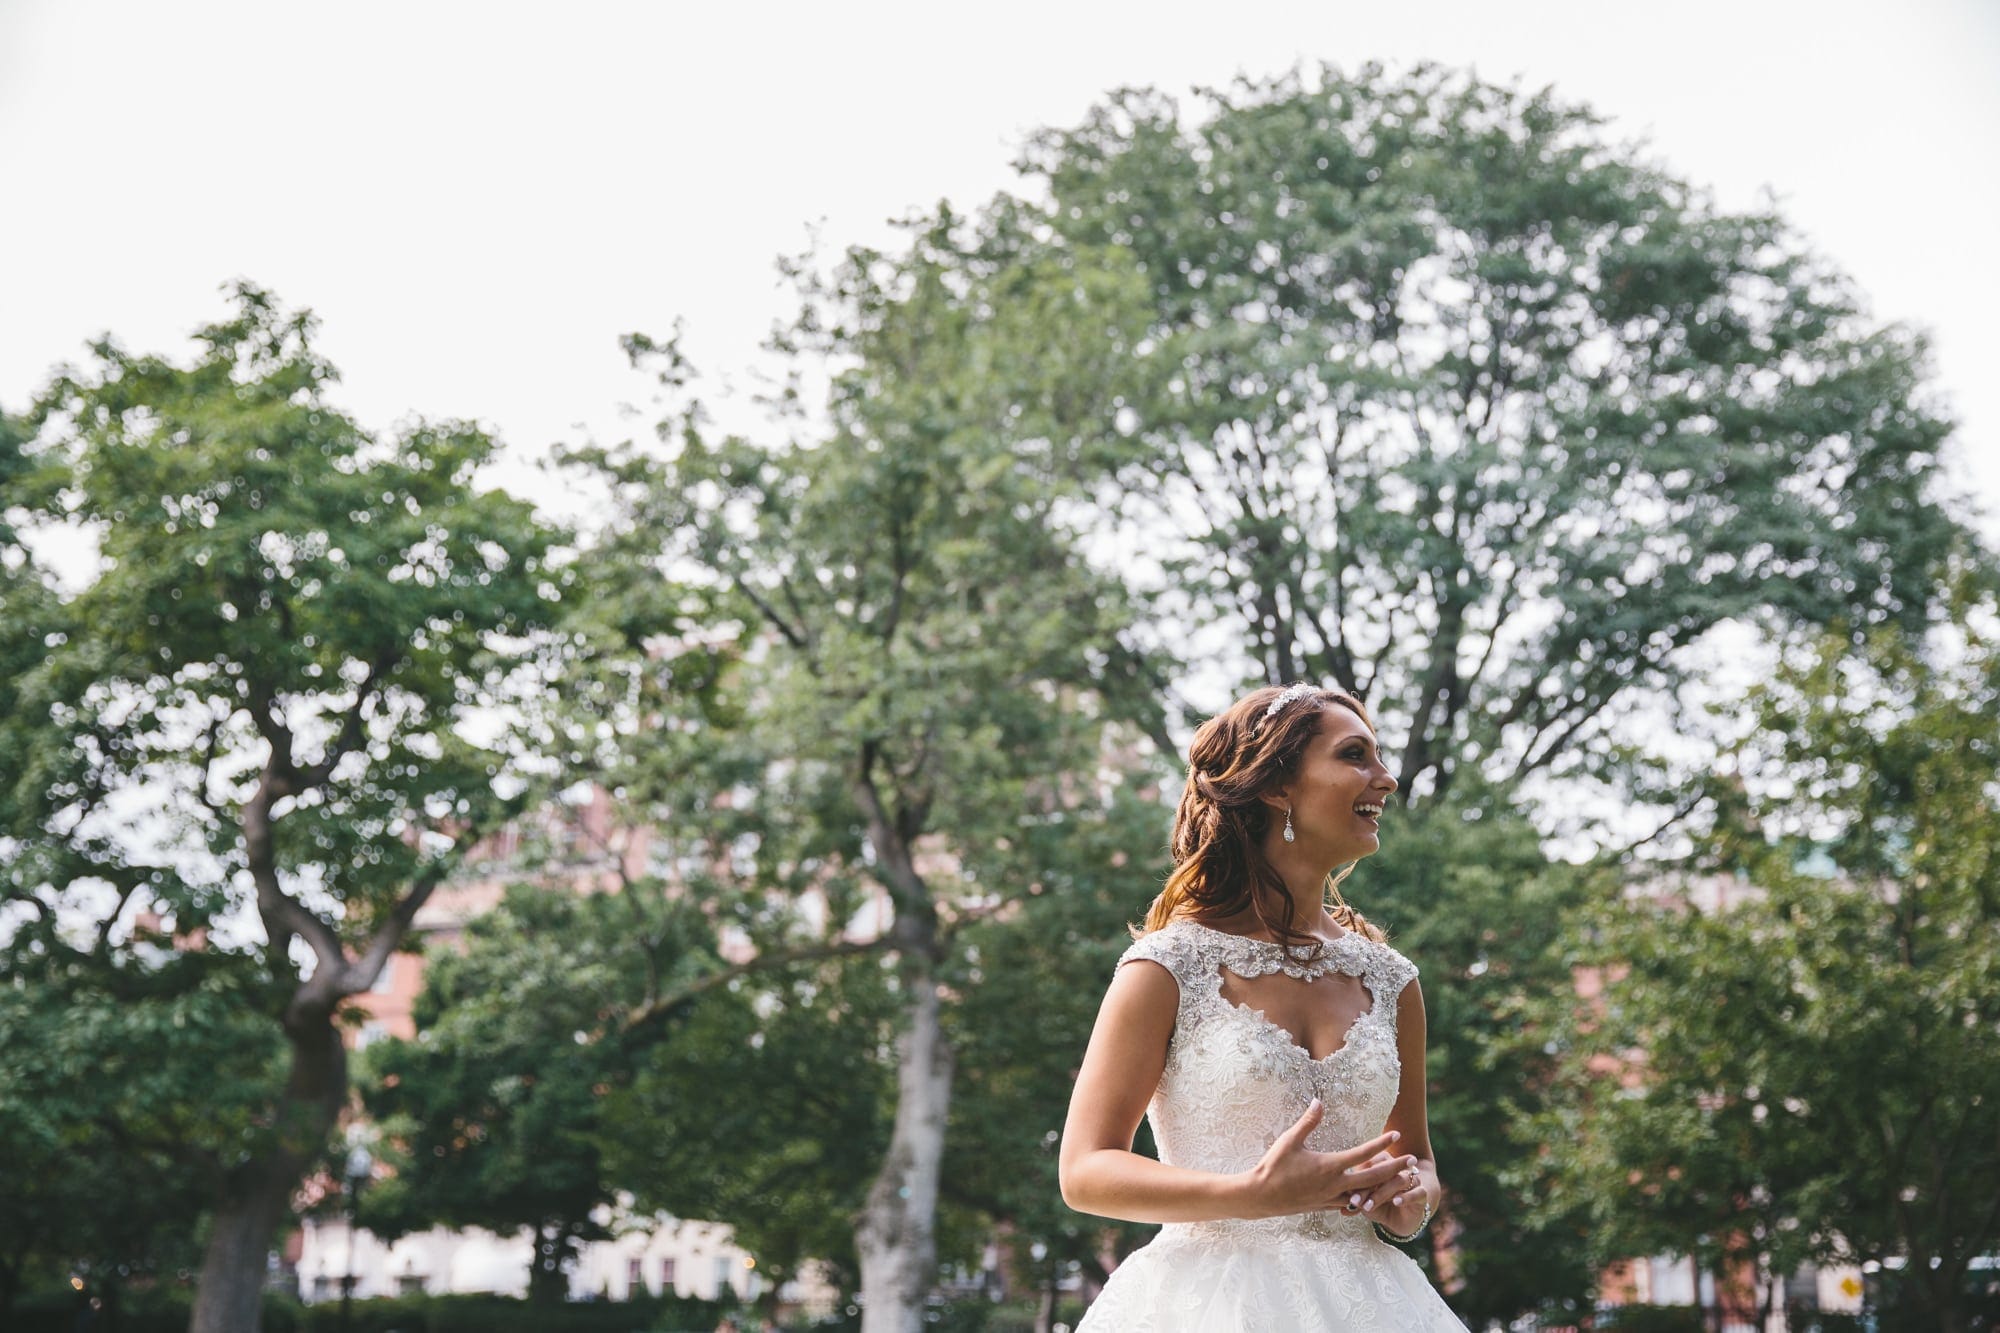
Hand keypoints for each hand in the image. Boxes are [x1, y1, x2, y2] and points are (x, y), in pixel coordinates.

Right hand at [1238, 1099, 1413, 1219]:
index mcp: (1330, 1166)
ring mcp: (1331, 1198)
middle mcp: (1335, 1184)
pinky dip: (1364, 1199)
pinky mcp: (1325, 1206)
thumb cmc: (1273, 1166)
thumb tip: (1319, 1101)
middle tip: (1412, 1162)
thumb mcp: (1289, 1140)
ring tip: (1399, 1182)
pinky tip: (1369, 1196)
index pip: (1363, 1154)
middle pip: (1374, 1178)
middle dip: (1395, 1169)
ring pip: (1366, 1195)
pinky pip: (1350, 1204)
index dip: (1381, 1143)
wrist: (1260, 1196)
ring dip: (1384, 1188)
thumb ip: (1308, 1122)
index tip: (1395, 1134)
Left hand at [1343, 1148, 1429, 1229]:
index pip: (1368, 1165)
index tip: (1347, 1195)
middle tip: (1355, 1202)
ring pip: (1399, 1180)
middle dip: (1367, 1187)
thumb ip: (1358, 1202)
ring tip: (1369, 1206)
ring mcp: (1411, 1180)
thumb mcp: (1367, 1203)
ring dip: (1382, 1193)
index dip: (1357, 1179)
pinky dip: (1406, 1196)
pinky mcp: (1422, 1193)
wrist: (1403, 1216)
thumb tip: (1342, 1210)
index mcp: (1381, 1164)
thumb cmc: (1380, 1204)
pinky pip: (1417, 1192)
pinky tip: (1396, 1202)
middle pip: (1382, 1171)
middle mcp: (1397, 1169)